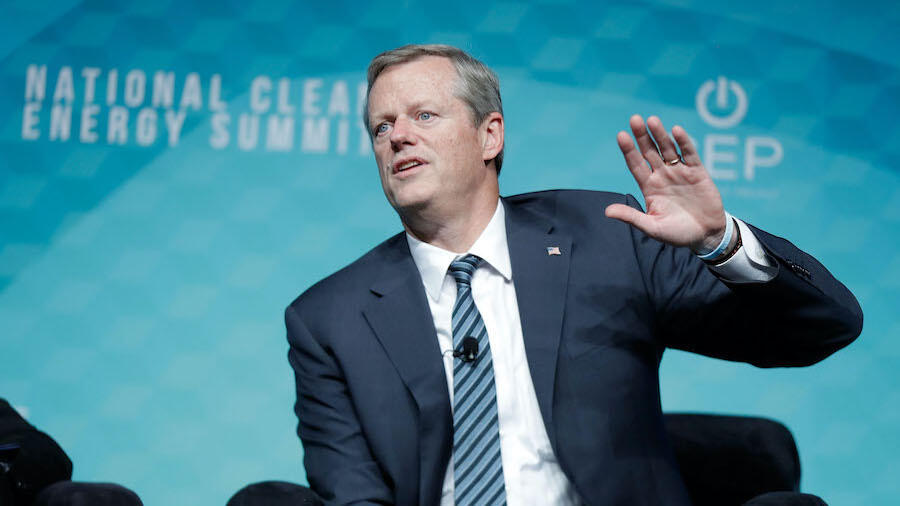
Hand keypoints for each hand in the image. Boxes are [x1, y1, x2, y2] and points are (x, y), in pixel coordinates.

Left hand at [605, 115, 726, 252]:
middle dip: (642, 137)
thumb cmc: (676, 234)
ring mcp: (679, 172)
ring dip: (660, 135)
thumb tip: (607, 211)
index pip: (636, 165)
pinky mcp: (697, 172)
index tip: (621, 135)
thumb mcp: (652, 227)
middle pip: (650, 152)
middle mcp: (662, 175)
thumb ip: (632, 217)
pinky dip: (684, 143)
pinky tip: (676, 131)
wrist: (705, 236)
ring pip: (668, 149)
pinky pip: (690, 154)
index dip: (629, 151)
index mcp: (649, 187)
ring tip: (652, 120)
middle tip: (634, 119)